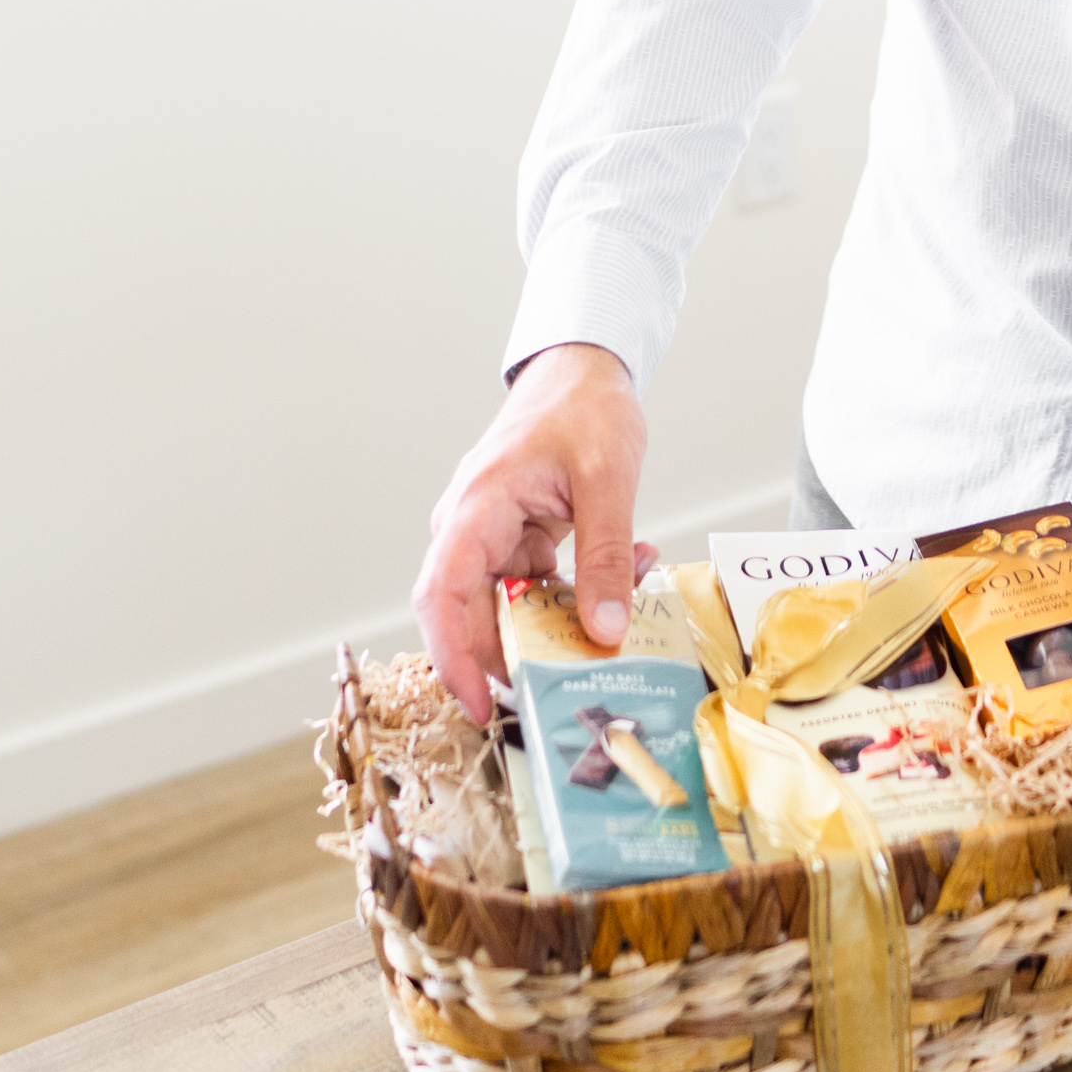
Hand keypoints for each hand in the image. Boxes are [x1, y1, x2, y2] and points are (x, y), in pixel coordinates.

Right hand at [413, 343, 648, 723]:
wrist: (584, 371)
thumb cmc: (584, 407)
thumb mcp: (607, 480)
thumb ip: (604, 556)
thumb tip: (604, 629)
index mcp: (477, 506)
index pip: (444, 592)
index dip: (455, 655)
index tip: (483, 701)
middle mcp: (471, 527)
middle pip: (470, 614)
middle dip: (515, 657)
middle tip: (563, 689)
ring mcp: (492, 537)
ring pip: (508, 608)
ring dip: (558, 623)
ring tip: (614, 625)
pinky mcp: (517, 542)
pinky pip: (535, 589)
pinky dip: (575, 595)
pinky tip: (626, 576)